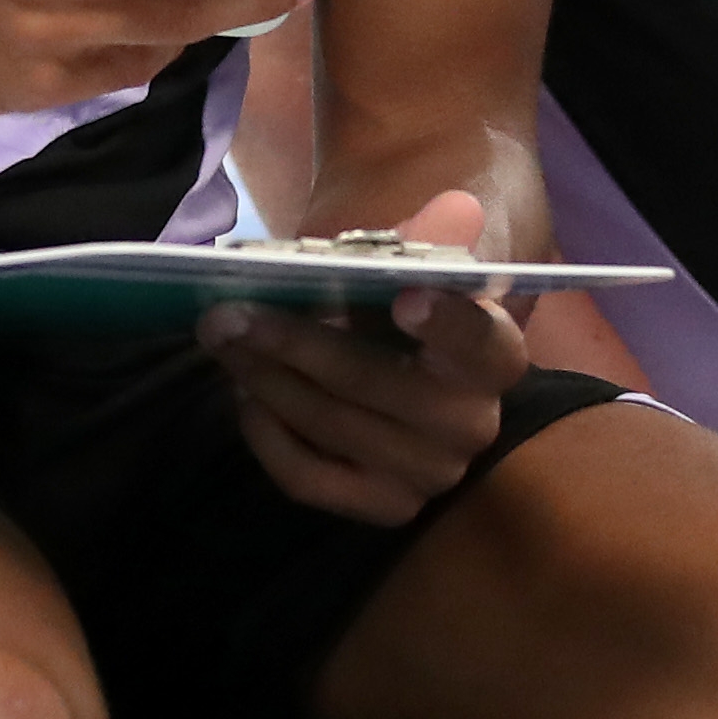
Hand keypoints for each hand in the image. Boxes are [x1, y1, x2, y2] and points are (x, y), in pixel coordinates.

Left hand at [203, 188, 528, 525]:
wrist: (404, 373)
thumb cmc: (404, 311)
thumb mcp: (418, 269)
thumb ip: (432, 240)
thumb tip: (455, 210)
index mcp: (496, 357)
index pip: (482, 342)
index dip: (447, 324)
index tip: (405, 296)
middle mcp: (472, 425)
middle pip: (380, 386)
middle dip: (296, 344)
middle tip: (230, 311)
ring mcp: (429, 475)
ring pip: (334, 428)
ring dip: (266, 380)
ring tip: (221, 339)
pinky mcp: (383, 508)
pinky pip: (310, 479)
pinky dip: (268, 435)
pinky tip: (244, 393)